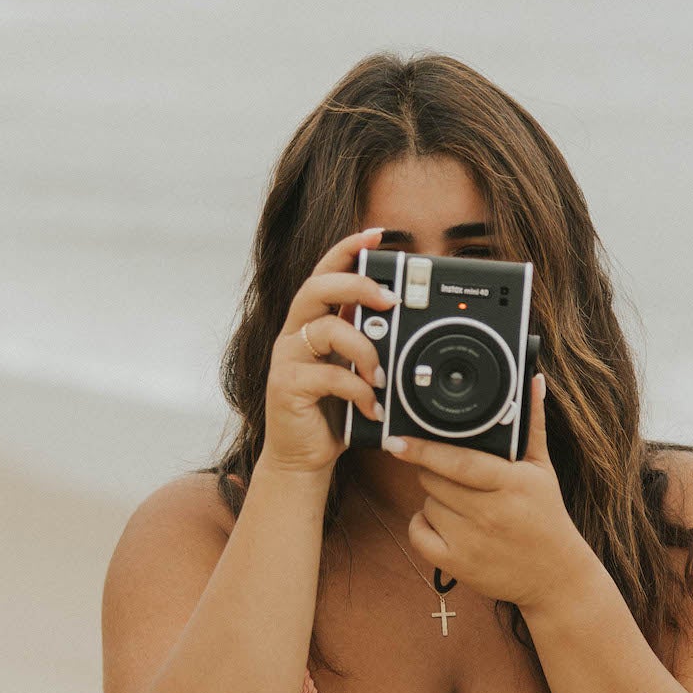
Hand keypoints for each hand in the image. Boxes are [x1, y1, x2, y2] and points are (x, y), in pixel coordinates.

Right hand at [262, 226, 397, 474]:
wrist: (305, 457)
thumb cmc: (333, 412)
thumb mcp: (356, 370)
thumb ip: (370, 343)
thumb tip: (405, 320)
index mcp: (313, 323)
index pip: (325, 273)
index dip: (347, 250)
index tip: (376, 235)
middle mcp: (296, 334)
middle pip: (317, 288)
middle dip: (356, 286)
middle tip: (390, 300)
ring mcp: (288, 358)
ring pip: (325, 330)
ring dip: (364, 350)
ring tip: (381, 376)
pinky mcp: (287, 386)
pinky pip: (328, 376)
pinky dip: (358, 390)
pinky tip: (372, 407)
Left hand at [382, 374, 592, 613]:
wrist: (555, 576)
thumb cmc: (546, 516)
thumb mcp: (542, 469)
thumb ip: (533, 425)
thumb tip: (534, 381)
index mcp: (511, 483)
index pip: (458, 462)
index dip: (424, 449)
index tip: (396, 440)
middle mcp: (490, 513)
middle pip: (433, 480)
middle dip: (434, 472)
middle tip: (455, 475)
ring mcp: (471, 541)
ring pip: (427, 504)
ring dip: (435, 499)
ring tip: (462, 503)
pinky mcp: (458, 565)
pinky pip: (418, 534)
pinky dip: (422, 525)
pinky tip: (444, 523)